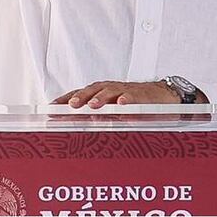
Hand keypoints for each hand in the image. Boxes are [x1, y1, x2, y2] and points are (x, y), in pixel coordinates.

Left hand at [53, 80, 181, 107]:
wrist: (165, 96)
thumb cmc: (136, 104)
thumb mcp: (115, 111)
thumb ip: (99, 117)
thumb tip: (78, 127)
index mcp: (103, 93)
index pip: (81, 94)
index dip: (66, 99)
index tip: (52, 108)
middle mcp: (112, 90)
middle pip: (93, 90)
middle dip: (81, 97)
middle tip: (71, 106)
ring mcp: (127, 91)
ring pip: (111, 91)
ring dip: (102, 97)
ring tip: (93, 105)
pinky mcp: (143, 95)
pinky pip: (134, 96)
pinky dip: (128, 98)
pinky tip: (122, 104)